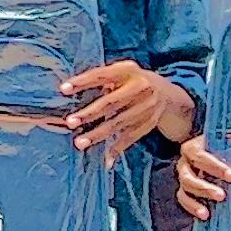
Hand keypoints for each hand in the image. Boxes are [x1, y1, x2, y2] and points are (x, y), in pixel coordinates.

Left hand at [56, 61, 194, 156]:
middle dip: (89, 113)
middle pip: (111, 103)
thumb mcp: (122, 71)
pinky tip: (106, 160)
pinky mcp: (149, 123)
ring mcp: (146, 107)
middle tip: (70, 122)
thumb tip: (74, 89)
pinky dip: (118, 148)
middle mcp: (140, 88)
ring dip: (98, 134)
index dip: (83, 82)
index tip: (63, 89)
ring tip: (80, 142)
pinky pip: (131, 137)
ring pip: (119, 123)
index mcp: (128, 70)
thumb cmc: (132, 80)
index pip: (102, 75)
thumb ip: (104, 78)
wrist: (168, 93)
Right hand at [176, 139, 230, 221]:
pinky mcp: (186, 190)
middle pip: (189, 175)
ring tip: (209, 211)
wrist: (216, 157)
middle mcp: (185, 162)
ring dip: (199, 198)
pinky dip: (192, 207)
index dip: (215, 166)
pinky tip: (205, 215)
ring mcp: (185, 177)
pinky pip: (184, 199)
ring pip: (186, 188)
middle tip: (222, 196)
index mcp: (194, 147)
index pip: (200, 155)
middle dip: (205, 187)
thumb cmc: (226, 149)